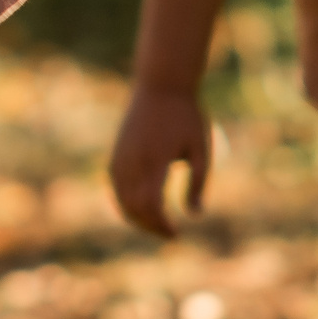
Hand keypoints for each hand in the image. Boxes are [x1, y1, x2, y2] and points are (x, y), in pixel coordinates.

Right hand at [110, 83, 213, 237]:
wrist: (161, 84)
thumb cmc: (186, 116)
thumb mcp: (201, 150)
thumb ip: (198, 183)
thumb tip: (194, 215)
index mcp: (156, 160)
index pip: (151, 206)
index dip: (161, 226)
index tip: (176, 234)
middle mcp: (133, 161)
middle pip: (134, 208)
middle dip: (150, 226)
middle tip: (169, 234)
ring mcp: (121, 157)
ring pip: (121, 199)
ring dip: (136, 217)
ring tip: (156, 224)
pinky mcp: (117, 153)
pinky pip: (116, 186)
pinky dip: (126, 203)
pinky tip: (141, 207)